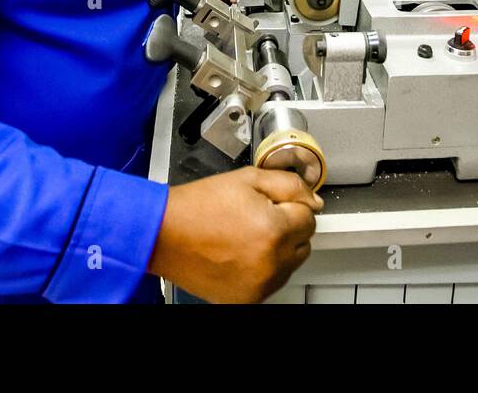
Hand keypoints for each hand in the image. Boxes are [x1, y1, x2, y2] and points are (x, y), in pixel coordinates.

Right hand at [148, 167, 321, 303]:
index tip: (271, 203)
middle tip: (257, 217)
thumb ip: (289, 186)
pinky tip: (239, 253)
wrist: (164, 234)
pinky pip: (271, 281)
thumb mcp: (248, 179)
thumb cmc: (199, 206)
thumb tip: (314, 202)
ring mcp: (260, 285)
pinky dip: (262, 269)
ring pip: (289, 264)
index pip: (309, 217)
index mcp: (274, 229)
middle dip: (287, 228)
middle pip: (303, 243)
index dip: (290, 205)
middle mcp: (271, 263)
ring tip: (244, 235)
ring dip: (277, 250)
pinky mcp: (247, 299)